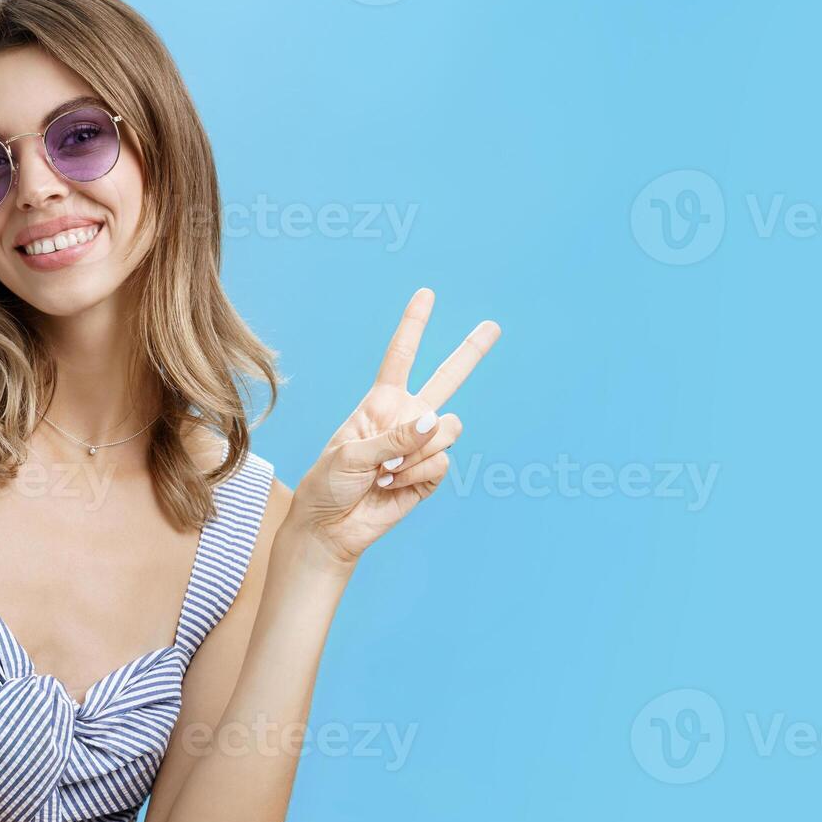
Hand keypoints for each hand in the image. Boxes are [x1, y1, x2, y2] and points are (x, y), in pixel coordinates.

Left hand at [290, 288, 497, 565]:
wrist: (330, 527)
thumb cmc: (328, 485)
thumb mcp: (350, 454)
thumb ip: (393, 437)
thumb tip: (437, 422)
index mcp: (380, 403)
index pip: (401, 357)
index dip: (414, 325)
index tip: (426, 294)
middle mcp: (406, 419)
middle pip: (447, 379)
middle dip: (471, 352)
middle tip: (493, 326)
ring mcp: (421, 447)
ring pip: (447, 430)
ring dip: (416, 452)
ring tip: (384, 471)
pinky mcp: (430, 475)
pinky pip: (440, 463)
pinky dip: (414, 474)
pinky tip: (391, 485)